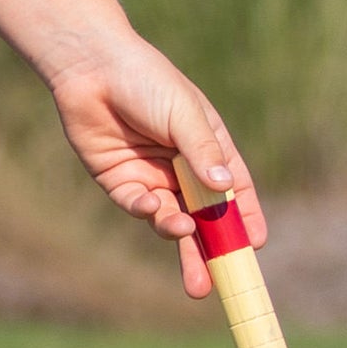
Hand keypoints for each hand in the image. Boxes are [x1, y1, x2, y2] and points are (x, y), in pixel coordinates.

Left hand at [46, 36, 266, 297]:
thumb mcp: (183, 113)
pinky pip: (137, 206)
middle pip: (204, 217)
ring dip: (178, 233)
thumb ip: (203, 153)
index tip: (255, 246)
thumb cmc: (146, 79)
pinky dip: (145, 211)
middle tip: (216, 282)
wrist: (91, 66)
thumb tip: (226, 193)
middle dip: (210, 249)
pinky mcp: (119, 181)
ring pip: (170, 219)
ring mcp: (151, 176)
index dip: (246, 218)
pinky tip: (149, 205)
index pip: (235, 191)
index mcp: (208, 147)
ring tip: (181, 232)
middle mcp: (183, 167)